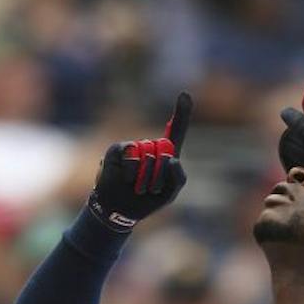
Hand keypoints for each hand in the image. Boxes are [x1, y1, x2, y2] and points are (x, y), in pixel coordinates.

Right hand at [87, 91, 192, 230]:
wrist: (120, 210)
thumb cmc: (146, 200)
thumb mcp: (169, 193)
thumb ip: (178, 178)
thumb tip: (172, 159)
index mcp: (166, 154)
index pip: (176, 130)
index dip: (182, 113)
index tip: (185, 94)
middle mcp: (150, 146)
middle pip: (165, 150)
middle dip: (161, 175)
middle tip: (151, 189)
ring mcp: (134, 146)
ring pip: (149, 155)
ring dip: (146, 178)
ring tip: (139, 188)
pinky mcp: (118, 150)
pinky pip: (132, 155)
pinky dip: (133, 172)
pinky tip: (128, 180)